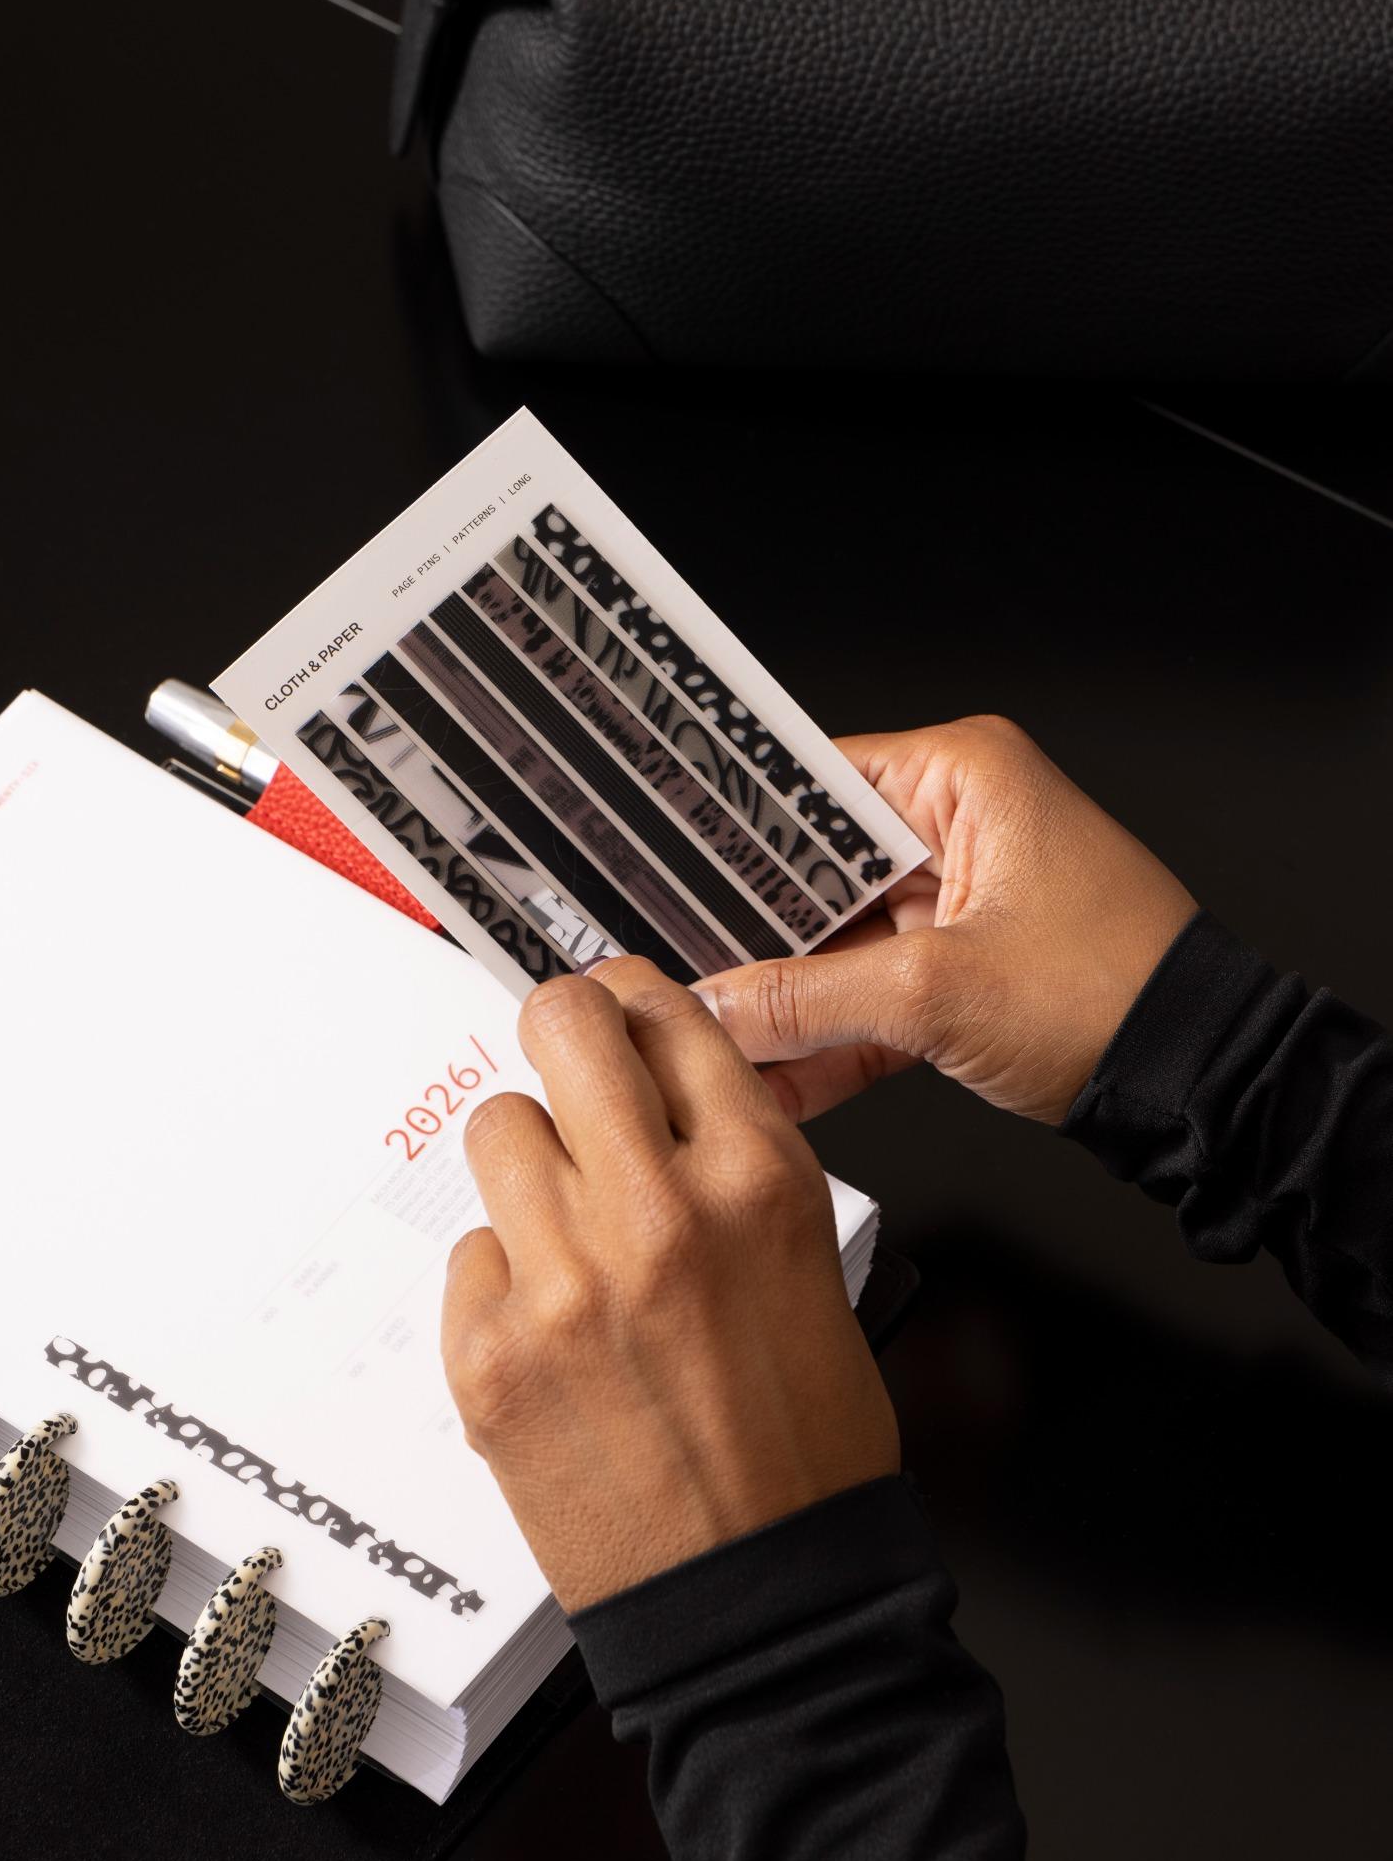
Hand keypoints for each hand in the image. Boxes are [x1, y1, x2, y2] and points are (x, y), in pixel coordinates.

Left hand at [443, 958, 899, 1612]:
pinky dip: (503, 1281)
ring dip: (527, 1165)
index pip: (666, 1012)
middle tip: (563, 1070)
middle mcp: (658, 1211)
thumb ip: (730, 1162)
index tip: (615, 1018)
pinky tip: (553, 1334)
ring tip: (565, 1231)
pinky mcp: (490, 1353)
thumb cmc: (804, 1446)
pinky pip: (469, 1254)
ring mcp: (564, 1281)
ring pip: (496, 1128)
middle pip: (561, 1025)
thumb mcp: (807, 1263)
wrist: (762, 1594)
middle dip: (560, 1035)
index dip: (631, 1004)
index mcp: (757, 1180)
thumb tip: (653, 1087)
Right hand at [694, 715, 1196, 1125]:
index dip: (727, 828)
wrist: (1204, 1084)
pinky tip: (770, 1078)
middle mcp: (957, 823)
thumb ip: (808, 1000)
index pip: (807, 783)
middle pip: (814, 869)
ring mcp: (959, 899)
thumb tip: (715, 1008)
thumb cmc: (1116, 997)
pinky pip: (873, 996)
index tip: (655, 858)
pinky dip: (831, 1040)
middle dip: (747, 931)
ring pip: (837, 941)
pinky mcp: (963, 968)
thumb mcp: (936, 994)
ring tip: (705, 1027)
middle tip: (668, 958)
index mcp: (961, 776)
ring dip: (783, 998)